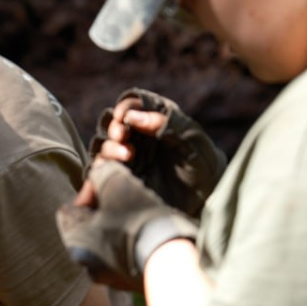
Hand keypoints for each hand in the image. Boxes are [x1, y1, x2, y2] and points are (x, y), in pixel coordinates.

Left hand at [56, 159, 197, 290]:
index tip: (109, 183)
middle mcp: (87, 265)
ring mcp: (110, 278)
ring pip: (110, 241)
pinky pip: (126, 256)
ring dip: (121, 224)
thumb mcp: (116, 184)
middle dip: (106, 207)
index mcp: (75, 243)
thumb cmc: (140, 220)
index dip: (90, 190)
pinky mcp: (131, 284)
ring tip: (141, 213)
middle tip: (127, 196)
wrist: (174, 261)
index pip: (69, 209)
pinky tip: (149, 233)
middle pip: (90, 226)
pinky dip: (133, 243)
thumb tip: (100, 171)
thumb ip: (102, 173)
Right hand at [90, 88, 225, 217]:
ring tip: (127, 156)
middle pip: (112, 123)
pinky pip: (101, 171)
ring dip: (109, 148)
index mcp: (155, 119)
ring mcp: (127, 158)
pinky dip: (100, 169)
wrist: (206, 201)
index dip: (125, 106)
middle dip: (114, 127)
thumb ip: (168, 125)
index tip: (124, 116)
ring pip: (104, 146)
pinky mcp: (120, 179)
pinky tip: (113, 171)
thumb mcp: (193, 142)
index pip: (133, 103)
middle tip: (122, 136)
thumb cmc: (203, 166)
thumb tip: (132, 117)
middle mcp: (137, 137)